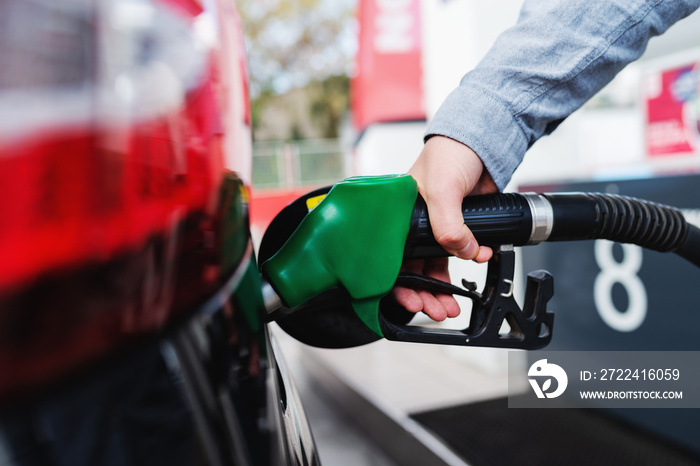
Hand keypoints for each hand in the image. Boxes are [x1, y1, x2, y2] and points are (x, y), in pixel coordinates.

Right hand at [392, 136, 497, 320]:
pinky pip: (457, 252)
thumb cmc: (450, 152)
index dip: (400, 283)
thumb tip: (462, 252)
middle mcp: (412, 222)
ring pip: (433, 265)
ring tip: (452, 304)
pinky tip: (478, 259)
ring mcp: (434, 225)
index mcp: (397, 214)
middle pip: (412, 267)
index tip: (412, 301)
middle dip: (424, 293)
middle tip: (436, 310)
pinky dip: (469, 259)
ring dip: (443, 286)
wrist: (482, 141)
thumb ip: (448, 225)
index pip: (391, 257)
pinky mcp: (456, 225)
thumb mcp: (442, 189)